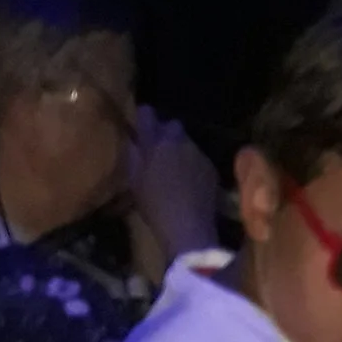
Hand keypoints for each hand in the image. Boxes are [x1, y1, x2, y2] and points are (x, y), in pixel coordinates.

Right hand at [122, 105, 218, 261]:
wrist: (188, 226)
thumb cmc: (154, 206)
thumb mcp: (134, 181)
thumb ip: (132, 156)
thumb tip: (132, 142)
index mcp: (154, 141)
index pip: (146, 114)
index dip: (143, 118)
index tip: (140, 127)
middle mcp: (177, 139)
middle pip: (171, 125)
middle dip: (165, 134)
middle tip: (158, 152)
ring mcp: (196, 152)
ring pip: (186, 142)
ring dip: (180, 150)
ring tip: (175, 171)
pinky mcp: (210, 166)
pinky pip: (198, 158)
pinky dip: (193, 165)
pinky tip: (189, 184)